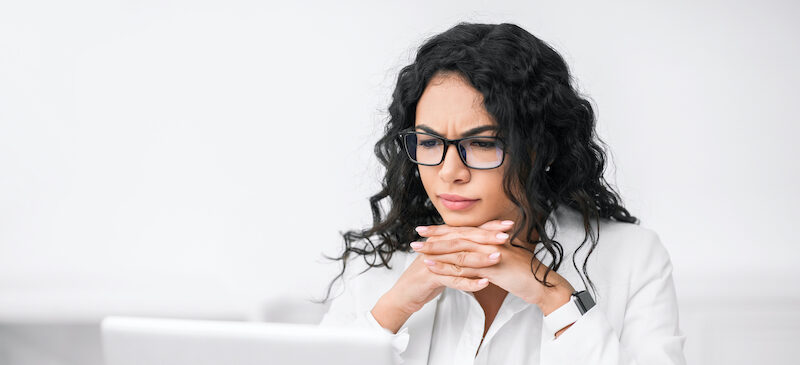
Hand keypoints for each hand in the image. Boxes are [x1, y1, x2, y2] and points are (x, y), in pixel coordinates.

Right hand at [370, 224, 509, 332]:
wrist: (403, 295)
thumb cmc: (426, 279)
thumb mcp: (444, 263)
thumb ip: (460, 254)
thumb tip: (482, 248)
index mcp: (443, 242)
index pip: (468, 231)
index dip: (487, 227)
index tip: (507, 225)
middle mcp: (438, 248)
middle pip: (465, 240)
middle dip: (486, 237)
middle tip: (506, 235)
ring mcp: (433, 262)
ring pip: (460, 258)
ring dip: (480, 258)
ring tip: (498, 257)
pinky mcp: (429, 278)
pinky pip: (452, 279)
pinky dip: (469, 283)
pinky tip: (484, 283)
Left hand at [413, 220, 574, 315]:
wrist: (544, 285)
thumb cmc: (527, 275)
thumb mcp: (506, 261)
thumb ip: (490, 256)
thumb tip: (478, 256)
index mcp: (492, 239)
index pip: (464, 231)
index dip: (445, 229)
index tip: (428, 228)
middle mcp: (489, 243)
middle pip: (457, 236)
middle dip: (435, 234)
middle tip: (417, 233)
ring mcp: (490, 254)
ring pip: (457, 250)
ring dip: (435, 249)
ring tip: (417, 248)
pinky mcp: (491, 269)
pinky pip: (464, 267)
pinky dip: (445, 266)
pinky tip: (431, 265)